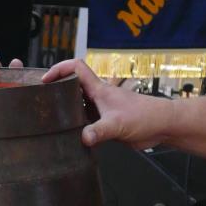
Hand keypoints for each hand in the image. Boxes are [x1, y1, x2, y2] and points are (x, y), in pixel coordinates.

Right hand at [41, 59, 172, 148]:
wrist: (163, 125)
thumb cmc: (146, 116)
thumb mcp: (118, 124)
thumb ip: (100, 131)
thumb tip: (83, 138)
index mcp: (99, 90)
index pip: (76, 68)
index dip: (59, 69)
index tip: (45, 80)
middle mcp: (98, 97)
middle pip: (72, 86)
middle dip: (57, 89)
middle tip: (42, 100)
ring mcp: (101, 109)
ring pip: (77, 104)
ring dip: (65, 109)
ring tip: (51, 118)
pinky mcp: (105, 123)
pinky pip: (85, 121)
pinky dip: (76, 126)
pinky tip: (70, 135)